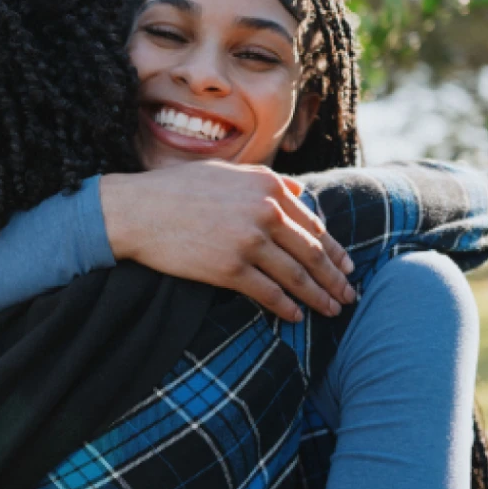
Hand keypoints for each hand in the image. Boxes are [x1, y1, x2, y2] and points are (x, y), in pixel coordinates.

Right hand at [100, 161, 355, 321]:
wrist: (138, 211)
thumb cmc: (177, 189)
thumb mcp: (226, 172)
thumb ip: (266, 180)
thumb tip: (298, 191)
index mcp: (268, 187)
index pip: (312, 224)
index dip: (333, 249)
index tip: (345, 266)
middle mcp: (265, 212)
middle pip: (312, 253)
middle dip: (335, 278)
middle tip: (349, 295)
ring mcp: (249, 242)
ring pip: (296, 276)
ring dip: (319, 296)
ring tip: (333, 310)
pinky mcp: (230, 270)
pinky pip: (268, 293)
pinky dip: (286, 307)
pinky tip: (297, 316)